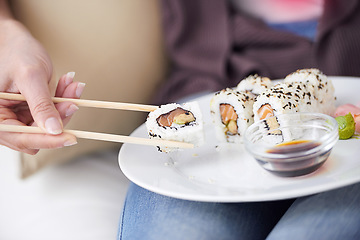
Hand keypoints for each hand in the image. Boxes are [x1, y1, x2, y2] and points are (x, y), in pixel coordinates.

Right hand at [0, 19, 84, 153]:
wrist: (17, 42)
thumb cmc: (16, 53)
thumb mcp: (30, 78)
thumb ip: (41, 105)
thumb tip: (54, 130)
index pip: (22, 138)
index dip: (48, 140)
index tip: (71, 138)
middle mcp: (6, 121)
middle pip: (38, 135)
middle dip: (59, 118)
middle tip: (73, 102)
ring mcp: (20, 117)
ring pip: (50, 125)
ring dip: (64, 107)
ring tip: (72, 86)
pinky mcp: (32, 112)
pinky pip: (54, 113)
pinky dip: (63, 100)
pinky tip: (68, 85)